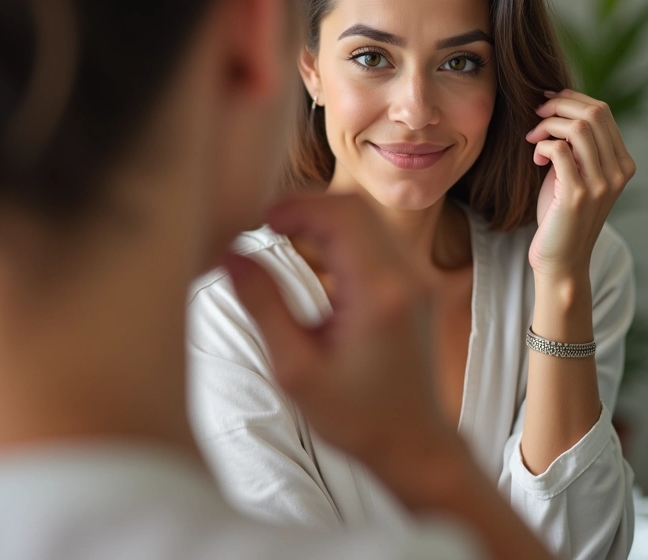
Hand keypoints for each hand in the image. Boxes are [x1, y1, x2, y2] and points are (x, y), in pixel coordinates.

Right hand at [228, 192, 555, 559]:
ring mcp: (417, 278)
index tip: (261, 222)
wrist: (413, 441)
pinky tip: (319, 255)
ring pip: (370, 218)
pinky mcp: (417, 284)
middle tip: (270, 225)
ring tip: (288, 236)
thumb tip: (230, 255)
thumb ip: (263, 305)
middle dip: (309, 206)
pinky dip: (345, 234)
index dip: (297, 207)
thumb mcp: (296, 368)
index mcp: (379, 293)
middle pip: (357, 208)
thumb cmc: (354, 416)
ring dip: (327, 218)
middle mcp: (406, 276)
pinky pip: (380, 237)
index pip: (341, 216)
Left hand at [525, 89, 635, 280]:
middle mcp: (618, 171)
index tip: (545, 104)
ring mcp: (601, 183)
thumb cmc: (560, 216)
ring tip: (532, 138)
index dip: (570, 99)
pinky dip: (542, 145)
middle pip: (593, 113)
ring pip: (578, 128)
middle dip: (558, 105)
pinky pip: (559, 150)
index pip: (602, 111)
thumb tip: (558, 110)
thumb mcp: (574, 175)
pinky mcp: (578, 194)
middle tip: (535, 116)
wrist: (561, 259)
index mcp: (622, 163)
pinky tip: (536, 159)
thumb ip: (574, 147)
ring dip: (548, 124)